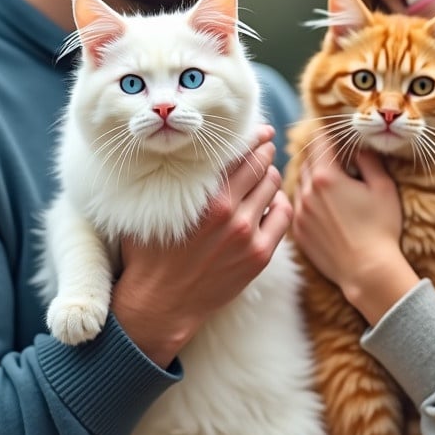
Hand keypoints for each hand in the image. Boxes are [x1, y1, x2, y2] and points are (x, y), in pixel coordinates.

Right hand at [111, 126, 291, 366]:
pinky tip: (269, 204)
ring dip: (270, 176)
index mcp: (203, 196)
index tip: (259, 130)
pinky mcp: (260, 255)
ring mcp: (248, 235)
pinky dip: (280, 204)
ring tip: (264, 175)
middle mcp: (229, 212)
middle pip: (261, 165)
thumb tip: (177, 147)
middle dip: (264, 152)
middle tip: (264, 147)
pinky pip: (283, 215)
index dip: (252, 137)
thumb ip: (167, 177)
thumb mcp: (151, 208)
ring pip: (273, 187)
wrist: (161, 303)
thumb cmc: (150, 253)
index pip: (238, 153)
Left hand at [292, 139, 419, 323]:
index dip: (327, 132)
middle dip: (320, 155)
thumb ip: (369, 160)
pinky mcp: (297, 232)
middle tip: (334, 155)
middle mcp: (306, 191)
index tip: (332, 130)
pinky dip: (308, 200)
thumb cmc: (380, 229)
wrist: (367, 271)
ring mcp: (299, 213)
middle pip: (307, 160)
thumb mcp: (383, 187)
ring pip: (300, 183)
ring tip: (331, 183)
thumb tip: (359, 146)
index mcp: (326, 176)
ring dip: (312, 178)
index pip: (319, 140)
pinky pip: (298, 206)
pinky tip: (325, 207)